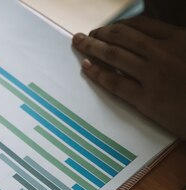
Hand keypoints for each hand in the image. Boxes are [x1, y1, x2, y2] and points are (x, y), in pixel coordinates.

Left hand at [71, 16, 185, 139]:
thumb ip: (176, 46)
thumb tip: (152, 44)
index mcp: (180, 39)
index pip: (141, 25)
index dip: (119, 26)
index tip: (106, 29)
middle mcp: (165, 53)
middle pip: (121, 37)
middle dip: (99, 33)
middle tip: (86, 36)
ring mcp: (155, 76)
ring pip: (113, 55)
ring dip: (92, 48)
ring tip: (79, 44)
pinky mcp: (147, 99)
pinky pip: (115, 82)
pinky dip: (97, 73)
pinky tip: (86, 67)